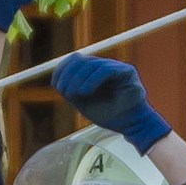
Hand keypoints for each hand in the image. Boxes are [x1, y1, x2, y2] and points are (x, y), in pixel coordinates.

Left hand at [53, 54, 168, 148]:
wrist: (130, 125)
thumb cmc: (108, 114)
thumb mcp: (83, 102)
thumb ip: (71, 90)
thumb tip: (56, 80)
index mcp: (93, 71)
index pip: (74, 60)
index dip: (63, 70)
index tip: (58, 87)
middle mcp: (104, 65)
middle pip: (80, 59)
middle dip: (69, 75)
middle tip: (66, 92)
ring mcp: (116, 66)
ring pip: (91, 64)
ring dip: (79, 79)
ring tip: (75, 94)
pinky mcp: (127, 71)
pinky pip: (105, 70)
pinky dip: (92, 80)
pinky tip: (85, 92)